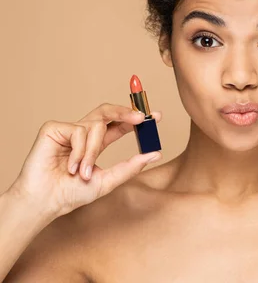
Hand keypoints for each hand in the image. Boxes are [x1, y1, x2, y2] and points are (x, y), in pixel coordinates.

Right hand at [9, 103, 162, 218]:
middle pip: (107, 111)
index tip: (155, 116)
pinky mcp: (53, 129)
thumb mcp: (108, 180)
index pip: (119, 125)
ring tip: (83, 172)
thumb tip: (156, 154)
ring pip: (95, 126)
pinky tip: (68, 166)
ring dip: (93, 152)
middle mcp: (83, 133)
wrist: (45, 202)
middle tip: (141, 118)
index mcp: (96, 143)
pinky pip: (78, 131)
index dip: (136, 119)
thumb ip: (131, 166)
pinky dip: (79, 151)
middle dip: (126, 111)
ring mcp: (68, 130)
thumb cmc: (71, 194)